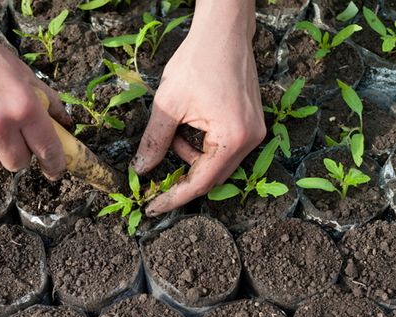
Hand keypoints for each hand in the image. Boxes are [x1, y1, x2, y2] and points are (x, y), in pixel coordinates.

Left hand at [131, 1, 265, 215]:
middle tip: (155, 178)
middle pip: (212, 176)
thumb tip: (141, 170)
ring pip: (216, 162)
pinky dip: (201, 145)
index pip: (201, 182)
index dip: (174, 197)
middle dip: (182, 175)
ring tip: (173, 132)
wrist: (223, 31)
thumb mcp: (168, 104)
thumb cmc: (197, 62)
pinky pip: (223, 147)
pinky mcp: (251, 123)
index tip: (152, 207)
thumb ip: (154, 142)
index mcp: (233, 138)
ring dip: (190, 156)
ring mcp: (254, 131)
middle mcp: (250, 140)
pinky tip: (189, 124)